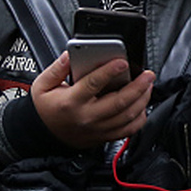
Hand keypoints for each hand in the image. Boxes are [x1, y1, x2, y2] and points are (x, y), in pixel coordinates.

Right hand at [30, 53, 152, 147]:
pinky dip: (140, 118)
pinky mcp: (104, 136)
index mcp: (71, 102)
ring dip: (142, 100)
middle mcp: (87, 117)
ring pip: (127, 116)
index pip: (93, 84)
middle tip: (147, 75)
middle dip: (137, 87)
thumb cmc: (45, 109)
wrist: (43, 135)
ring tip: (148, 86)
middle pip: (119, 102)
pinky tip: (142, 105)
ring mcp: (97, 129)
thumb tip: (70, 55)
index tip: (122, 61)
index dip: (110, 71)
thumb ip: (57, 68)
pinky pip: (128, 130)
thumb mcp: (42, 85)